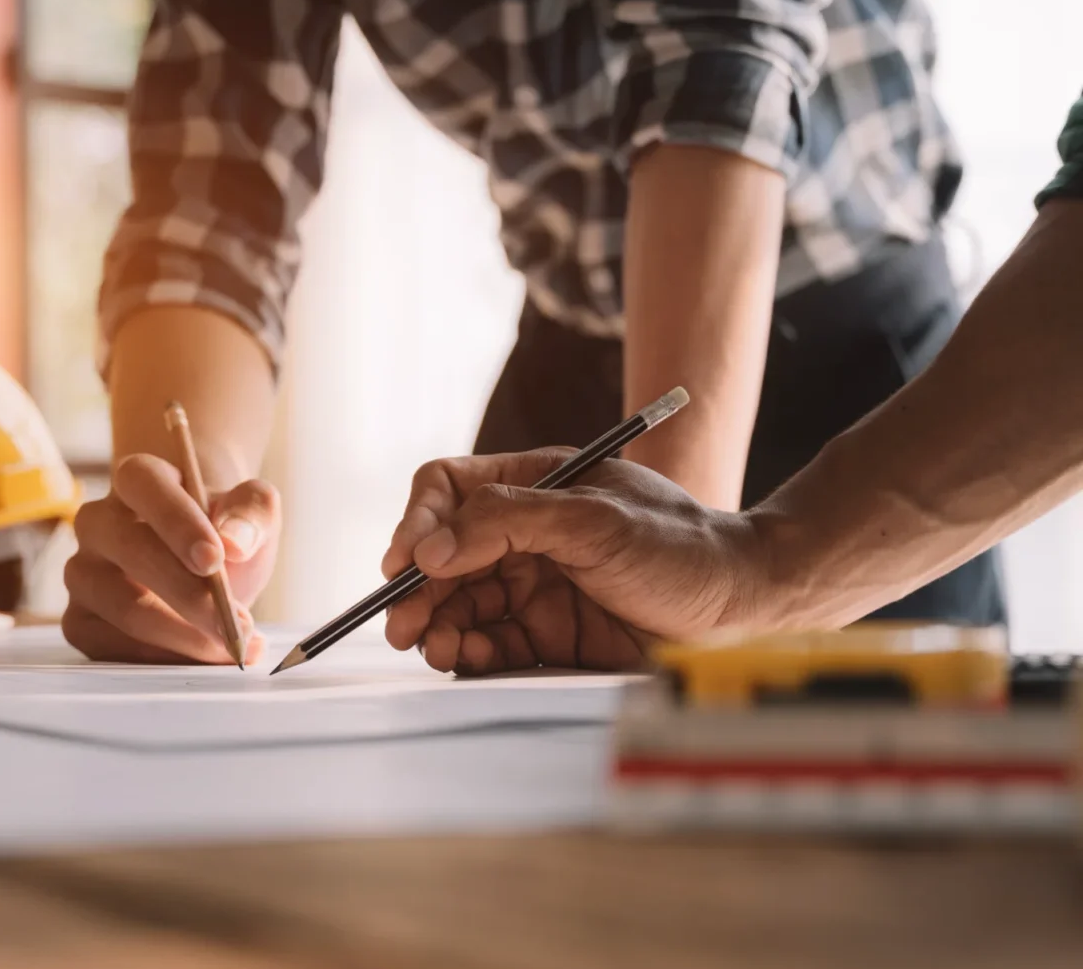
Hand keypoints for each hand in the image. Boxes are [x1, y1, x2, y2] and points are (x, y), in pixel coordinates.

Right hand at [61, 453, 275, 663]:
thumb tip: (235, 542)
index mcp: (137, 479)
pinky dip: (160, 660)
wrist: (203, 563)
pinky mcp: (78, 619)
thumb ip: (252, 512)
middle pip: (133, 551)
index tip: (215, 559)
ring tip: (232, 646)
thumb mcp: (251, 510)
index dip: (176, 520)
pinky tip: (198, 658)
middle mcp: (98, 522)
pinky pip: (109, 646)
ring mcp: (82, 572)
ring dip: (184, 636)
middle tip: (237, 625)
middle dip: (190, 595)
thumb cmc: (221, 530)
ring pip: (124, 607)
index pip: (143, 484)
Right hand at [381, 448, 759, 675]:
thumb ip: (508, 522)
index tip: (404, 561)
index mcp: (534, 484)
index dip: (418, 521)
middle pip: (444, 555)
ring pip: (460, 604)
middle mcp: (526, 534)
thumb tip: (431, 547)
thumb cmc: (680, 548)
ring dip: (438, 625)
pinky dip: (469, 654)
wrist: (744, 608)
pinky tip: (467, 660)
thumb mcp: (593, 519)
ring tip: (434, 648)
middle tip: (402, 624)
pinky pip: (489, 644)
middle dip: (418, 589)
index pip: (449, 490)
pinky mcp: (548, 636)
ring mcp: (535, 585)